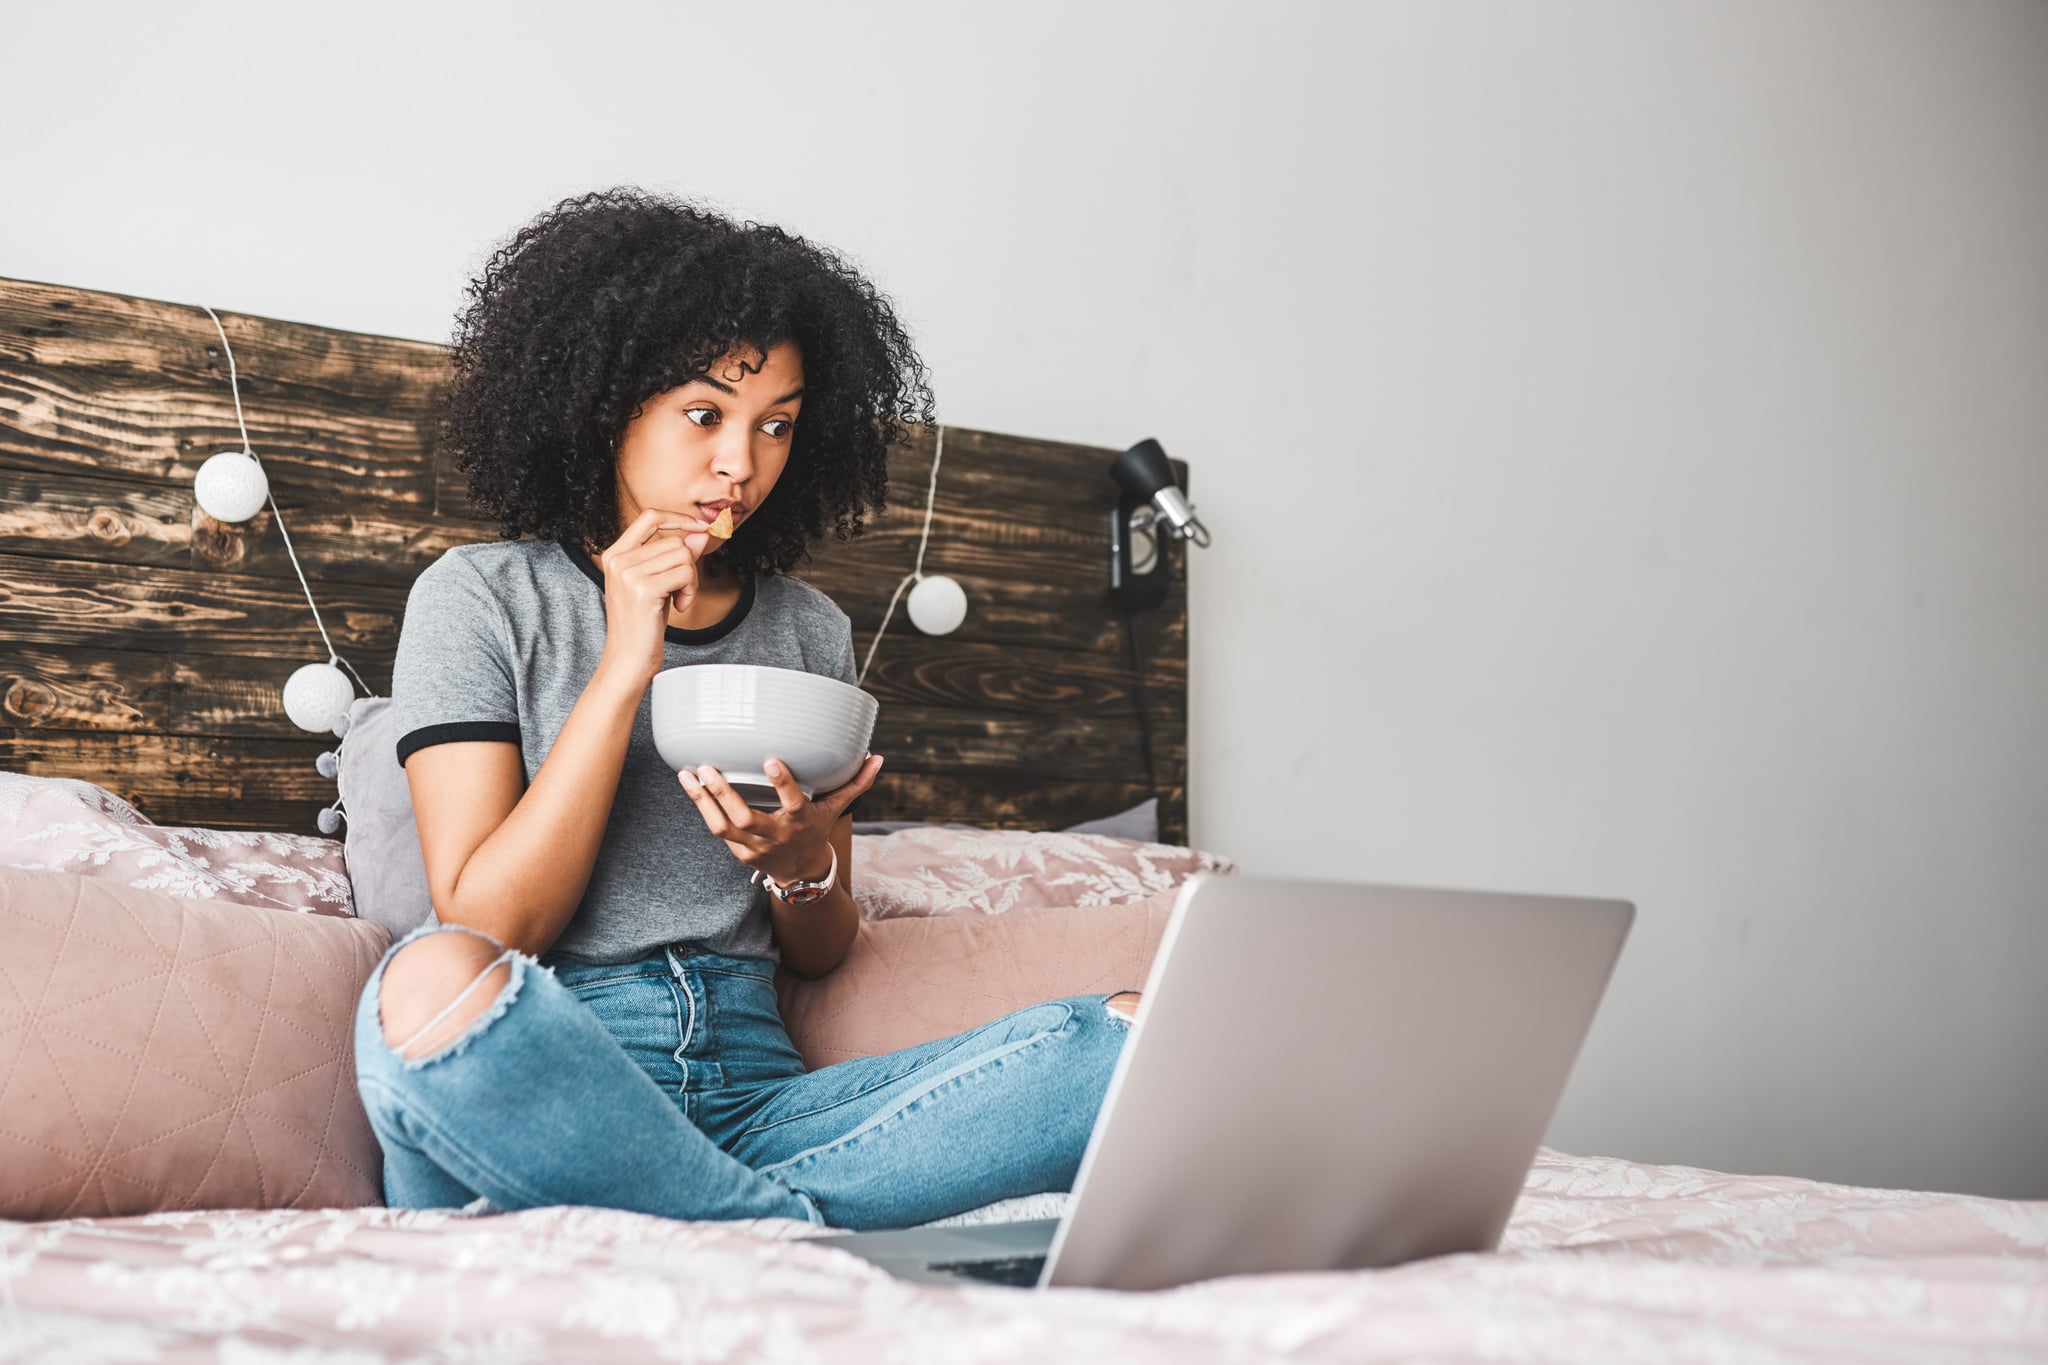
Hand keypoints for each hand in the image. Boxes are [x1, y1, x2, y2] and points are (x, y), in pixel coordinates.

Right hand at [595, 507, 711, 684]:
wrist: (629, 659)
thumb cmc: (644, 623)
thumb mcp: (659, 583)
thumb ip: (675, 556)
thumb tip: (700, 532)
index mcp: (615, 554)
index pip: (650, 517)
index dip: (678, 519)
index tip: (700, 528)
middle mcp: (618, 559)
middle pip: (675, 541)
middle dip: (689, 565)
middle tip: (681, 591)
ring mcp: (628, 573)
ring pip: (684, 555)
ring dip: (691, 580)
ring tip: (678, 600)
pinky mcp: (644, 589)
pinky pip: (686, 573)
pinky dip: (691, 590)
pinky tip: (680, 607)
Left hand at [678, 754, 884, 883]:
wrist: (801, 874)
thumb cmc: (816, 830)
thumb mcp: (835, 809)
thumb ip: (855, 784)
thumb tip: (876, 757)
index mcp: (801, 822)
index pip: (793, 803)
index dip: (783, 784)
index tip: (771, 760)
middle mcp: (776, 836)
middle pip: (745, 818)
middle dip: (723, 793)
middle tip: (708, 766)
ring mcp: (754, 847)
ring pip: (722, 827)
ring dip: (702, 802)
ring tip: (688, 775)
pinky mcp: (739, 851)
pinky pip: (717, 830)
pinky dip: (703, 809)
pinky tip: (690, 785)